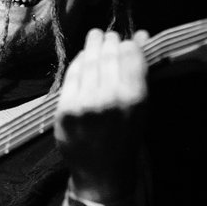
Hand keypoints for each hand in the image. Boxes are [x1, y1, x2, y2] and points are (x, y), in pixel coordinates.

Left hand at [54, 28, 148, 201]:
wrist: (101, 171)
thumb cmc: (125, 137)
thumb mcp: (140, 107)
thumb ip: (140, 70)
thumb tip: (141, 34)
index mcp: (135, 98)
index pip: (130, 55)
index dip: (127, 43)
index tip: (124, 40)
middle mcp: (110, 99)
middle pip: (108, 55)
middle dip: (108, 41)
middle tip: (107, 35)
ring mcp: (85, 104)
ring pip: (89, 62)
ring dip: (92, 46)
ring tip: (95, 37)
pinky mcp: (65, 109)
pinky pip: (72, 75)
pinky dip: (78, 62)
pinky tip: (83, 57)